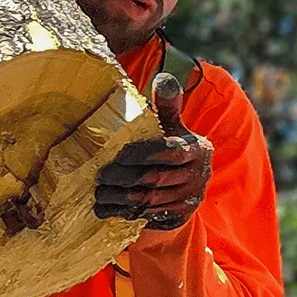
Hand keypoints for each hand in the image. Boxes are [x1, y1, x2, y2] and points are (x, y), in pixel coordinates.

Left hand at [95, 72, 212, 231]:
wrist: (187, 180)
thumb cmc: (172, 143)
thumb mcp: (173, 124)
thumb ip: (168, 103)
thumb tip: (163, 80)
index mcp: (198, 150)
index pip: (171, 152)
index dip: (143, 154)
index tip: (119, 154)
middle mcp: (198, 177)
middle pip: (156, 179)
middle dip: (125, 177)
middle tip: (101, 175)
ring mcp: (189, 199)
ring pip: (150, 200)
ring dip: (121, 198)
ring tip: (99, 192)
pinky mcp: (178, 216)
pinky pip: (149, 216)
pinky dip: (126, 212)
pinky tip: (106, 207)